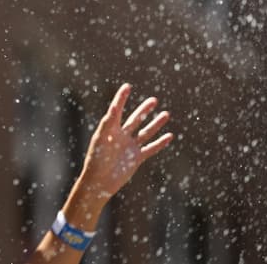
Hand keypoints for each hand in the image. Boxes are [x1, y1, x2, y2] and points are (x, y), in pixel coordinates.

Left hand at [79, 83, 173, 200]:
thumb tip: (114, 108)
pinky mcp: (136, 158)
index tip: (128, 86)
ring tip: (166, 114)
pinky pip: (150, 148)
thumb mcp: (101, 138)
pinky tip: (169, 136)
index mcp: (110, 128)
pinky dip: (160, 143)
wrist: (100, 180)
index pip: (117, 109)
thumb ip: (108, 123)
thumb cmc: (97, 158)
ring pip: (145, 132)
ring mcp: (130, 146)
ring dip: (155, 124)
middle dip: (144, 110)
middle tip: (154, 100)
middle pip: (135, 120)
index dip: (121, 98)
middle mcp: (121, 136)